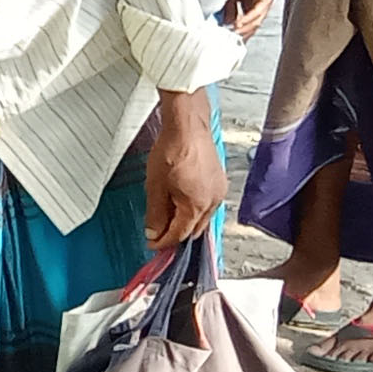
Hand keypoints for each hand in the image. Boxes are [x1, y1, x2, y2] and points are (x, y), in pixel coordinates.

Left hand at [141, 90, 222, 247]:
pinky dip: (194, 209)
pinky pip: (207, 204)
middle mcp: (213, 201)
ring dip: (186, 222)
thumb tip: (154, 232)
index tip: (153, 244)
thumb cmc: (172, 150)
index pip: (180, 234)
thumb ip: (155, 214)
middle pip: (194, 230)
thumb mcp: (155, 186)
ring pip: (202, 218)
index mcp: (197, 205)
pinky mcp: (219, 181)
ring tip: (167, 218)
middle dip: (176, 234)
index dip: (164, 242)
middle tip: (158, 234)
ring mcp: (219, 191)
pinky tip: (182, 203)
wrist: (187, 126)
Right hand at [219, 0, 269, 36]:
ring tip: (233, 33)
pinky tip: (238, 23)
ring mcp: (266, 2)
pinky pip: (257, 12)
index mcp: (254, 7)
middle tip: (230, 40)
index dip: (240, 34)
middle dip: (242, 34)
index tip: (230, 40)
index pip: (249, 26)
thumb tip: (226, 24)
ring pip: (256, 21)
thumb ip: (230, 12)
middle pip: (253, 26)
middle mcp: (262, 6)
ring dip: (244, 28)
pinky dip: (247, 18)